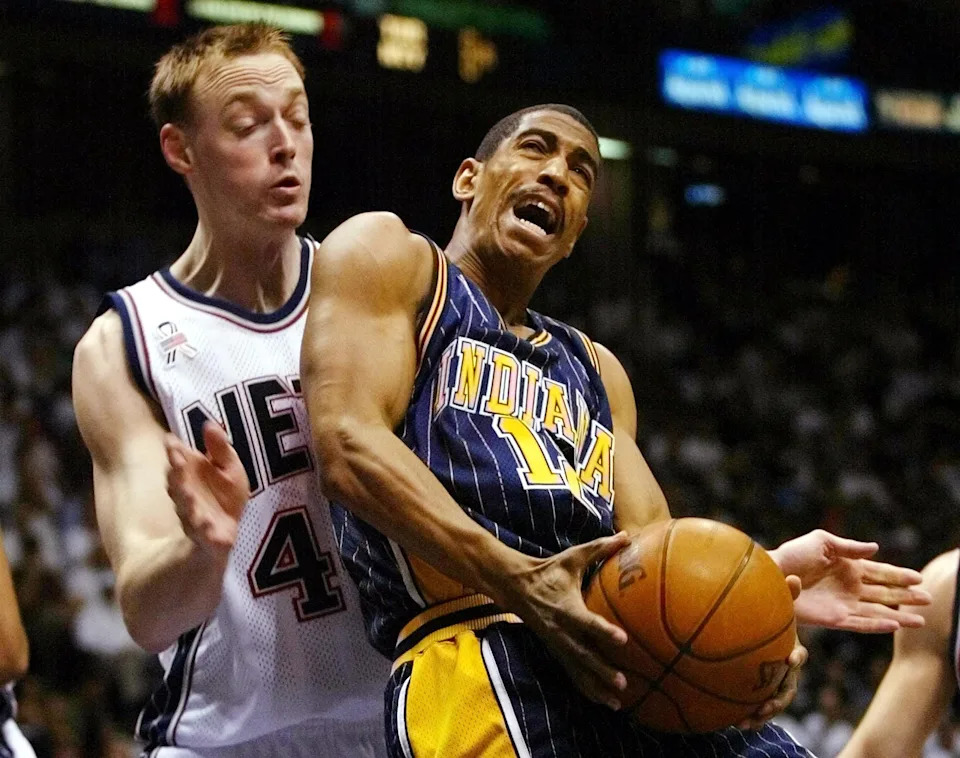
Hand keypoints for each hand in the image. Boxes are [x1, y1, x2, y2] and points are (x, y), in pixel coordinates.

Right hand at [165, 421, 249, 562]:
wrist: (225, 536)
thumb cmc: (223, 496)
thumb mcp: (228, 467)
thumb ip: (220, 448)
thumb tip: (210, 423)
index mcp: (188, 480)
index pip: (178, 466)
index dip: (175, 454)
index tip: (171, 441)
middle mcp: (187, 500)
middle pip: (179, 487)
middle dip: (178, 476)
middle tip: (177, 462)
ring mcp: (196, 521)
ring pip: (189, 512)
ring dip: (188, 504)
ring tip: (190, 496)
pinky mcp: (210, 540)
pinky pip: (207, 537)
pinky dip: (206, 532)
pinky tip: (210, 525)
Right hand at [501, 531, 632, 710]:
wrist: (514, 585)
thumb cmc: (548, 570)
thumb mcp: (572, 557)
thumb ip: (599, 548)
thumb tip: (627, 536)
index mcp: (566, 607)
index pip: (587, 622)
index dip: (603, 631)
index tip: (622, 639)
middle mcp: (561, 630)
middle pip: (583, 654)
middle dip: (602, 670)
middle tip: (622, 683)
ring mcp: (556, 643)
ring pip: (577, 670)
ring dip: (595, 687)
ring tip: (616, 703)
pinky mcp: (554, 650)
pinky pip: (571, 673)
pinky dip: (586, 688)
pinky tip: (601, 701)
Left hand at [739, 580, 806, 729]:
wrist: (743, 627)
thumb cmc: (762, 613)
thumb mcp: (771, 604)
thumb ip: (783, 594)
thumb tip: (794, 577)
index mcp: (788, 647)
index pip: (798, 654)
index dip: (796, 656)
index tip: (790, 657)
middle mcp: (782, 668)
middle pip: (787, 687)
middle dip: (778, 698)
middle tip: (767, 705)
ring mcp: (770, 680)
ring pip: (772, 701)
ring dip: (763, 713)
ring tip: (748, 721)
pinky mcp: (755, 689)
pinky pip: (754, 706)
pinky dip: (748, 716)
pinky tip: (734, 723)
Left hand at [770, 530, 931, 632]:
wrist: (772, 575)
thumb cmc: (793, 555)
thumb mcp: (821, 542)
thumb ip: (849, 547)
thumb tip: (875, 548)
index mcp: (848, 566)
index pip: (880, 572)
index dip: (899, 575)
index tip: (919, 577)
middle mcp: (849, 586)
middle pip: (885, 593)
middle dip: (907, 596)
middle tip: (928, 599)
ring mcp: (843, 604)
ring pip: (878, 611)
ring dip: (899, 615)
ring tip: (920, 620)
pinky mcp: (834, 619)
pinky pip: (861, 623)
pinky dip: (878, 625)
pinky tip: (895, 625)